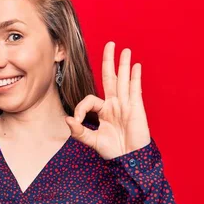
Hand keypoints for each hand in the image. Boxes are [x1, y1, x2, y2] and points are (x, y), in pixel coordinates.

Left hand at [66, 42, 150, 159]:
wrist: (130, 159)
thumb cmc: (113, 151)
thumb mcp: (91, 141)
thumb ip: (79, 131)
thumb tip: (67, 119)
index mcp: (104, 111)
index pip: (90, 99)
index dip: (80, 108)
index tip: (76, 121)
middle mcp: (115, 104)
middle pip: (111, 78)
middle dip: (109, 61)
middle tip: (110, 44)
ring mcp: (126, 105)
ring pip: (124, 80)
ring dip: (124, 64)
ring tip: (125, 50)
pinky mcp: (136, 108)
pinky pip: (135, 90)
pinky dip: (135, 78)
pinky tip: (136, 66)